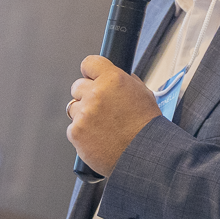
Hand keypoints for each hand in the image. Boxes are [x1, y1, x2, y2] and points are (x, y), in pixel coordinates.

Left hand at [67, 55, 161, 176]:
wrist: (143, 155)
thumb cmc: (147, 128)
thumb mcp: (144, 95)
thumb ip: (127, 82)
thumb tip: (120, 77)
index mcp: (112, 79)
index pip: (89, 63)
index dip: (90, 72)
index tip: (91, 77)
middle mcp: (96, 93)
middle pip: (77, 86)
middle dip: (86, 95)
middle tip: (101, 109)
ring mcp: (84, 113)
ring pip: (73, 108)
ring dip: (83, 115)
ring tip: (102, 127)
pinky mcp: (76, 132)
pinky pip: (72, 128)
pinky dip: (82, 134)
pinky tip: (98, 139)